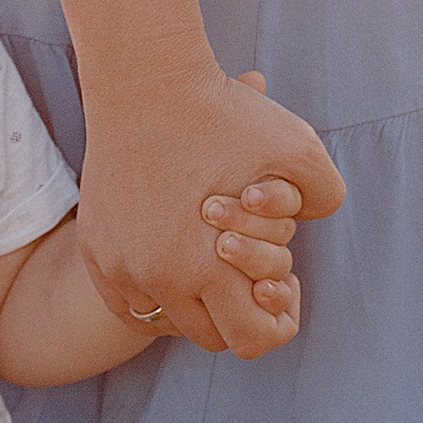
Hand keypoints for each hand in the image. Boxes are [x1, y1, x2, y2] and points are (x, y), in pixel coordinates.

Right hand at [80, 63, 341, 356]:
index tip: (282, 283)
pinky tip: (177, 259)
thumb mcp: (298, 147)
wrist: (143, 82)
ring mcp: (120, 267)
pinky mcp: (96, 251)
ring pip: (165, 321)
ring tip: (213, 259)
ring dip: (195, 302)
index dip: (275, 321)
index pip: (249, 341)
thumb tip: (312, 225)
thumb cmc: (223, 113)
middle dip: (236, 309)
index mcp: (208, 267)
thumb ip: (326, 193)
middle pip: (210, 335)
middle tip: (248, 267)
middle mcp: (158, 278)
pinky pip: (127, 302)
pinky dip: (155, 293)